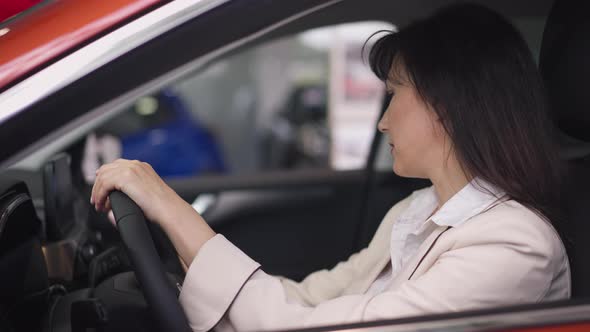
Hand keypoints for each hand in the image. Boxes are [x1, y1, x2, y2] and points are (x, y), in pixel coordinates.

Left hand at [92, 159, 216, 265]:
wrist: (168, 209)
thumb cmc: (162, 207)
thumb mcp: (146, 193)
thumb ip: (133, 192)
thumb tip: (115, 205)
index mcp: (142, 167)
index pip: (116, 165)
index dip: (105, 176)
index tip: (100, 188)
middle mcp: (136, 165)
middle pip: (107, 168)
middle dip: (98, 184)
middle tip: (96, 200)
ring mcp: (130, 169)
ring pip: (103, 176)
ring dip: (97, 191)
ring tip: (98, 205)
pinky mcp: (125, 177)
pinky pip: (104, 184)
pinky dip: (100, 195)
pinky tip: (102, 205)